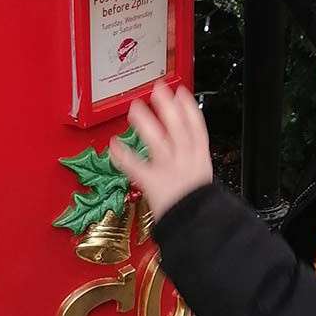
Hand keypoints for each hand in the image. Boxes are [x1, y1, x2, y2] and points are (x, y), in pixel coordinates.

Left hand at [108, 82, 212, 219]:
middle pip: (177, 127)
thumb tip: (188, 152)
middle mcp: (185, 159)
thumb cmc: (198, 206)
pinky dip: (123, 156)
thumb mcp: (203, 180)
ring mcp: (169, 169)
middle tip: (157, 88)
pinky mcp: (153, 183)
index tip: (181, 92)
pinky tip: (113, 145)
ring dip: (146, 122)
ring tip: (134, 108)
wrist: (197, 226)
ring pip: (157, 141)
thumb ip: (193, 163)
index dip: (189, 108)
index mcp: (200, 158)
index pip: (196, 127)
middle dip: (167, 106)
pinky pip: (136, 167)